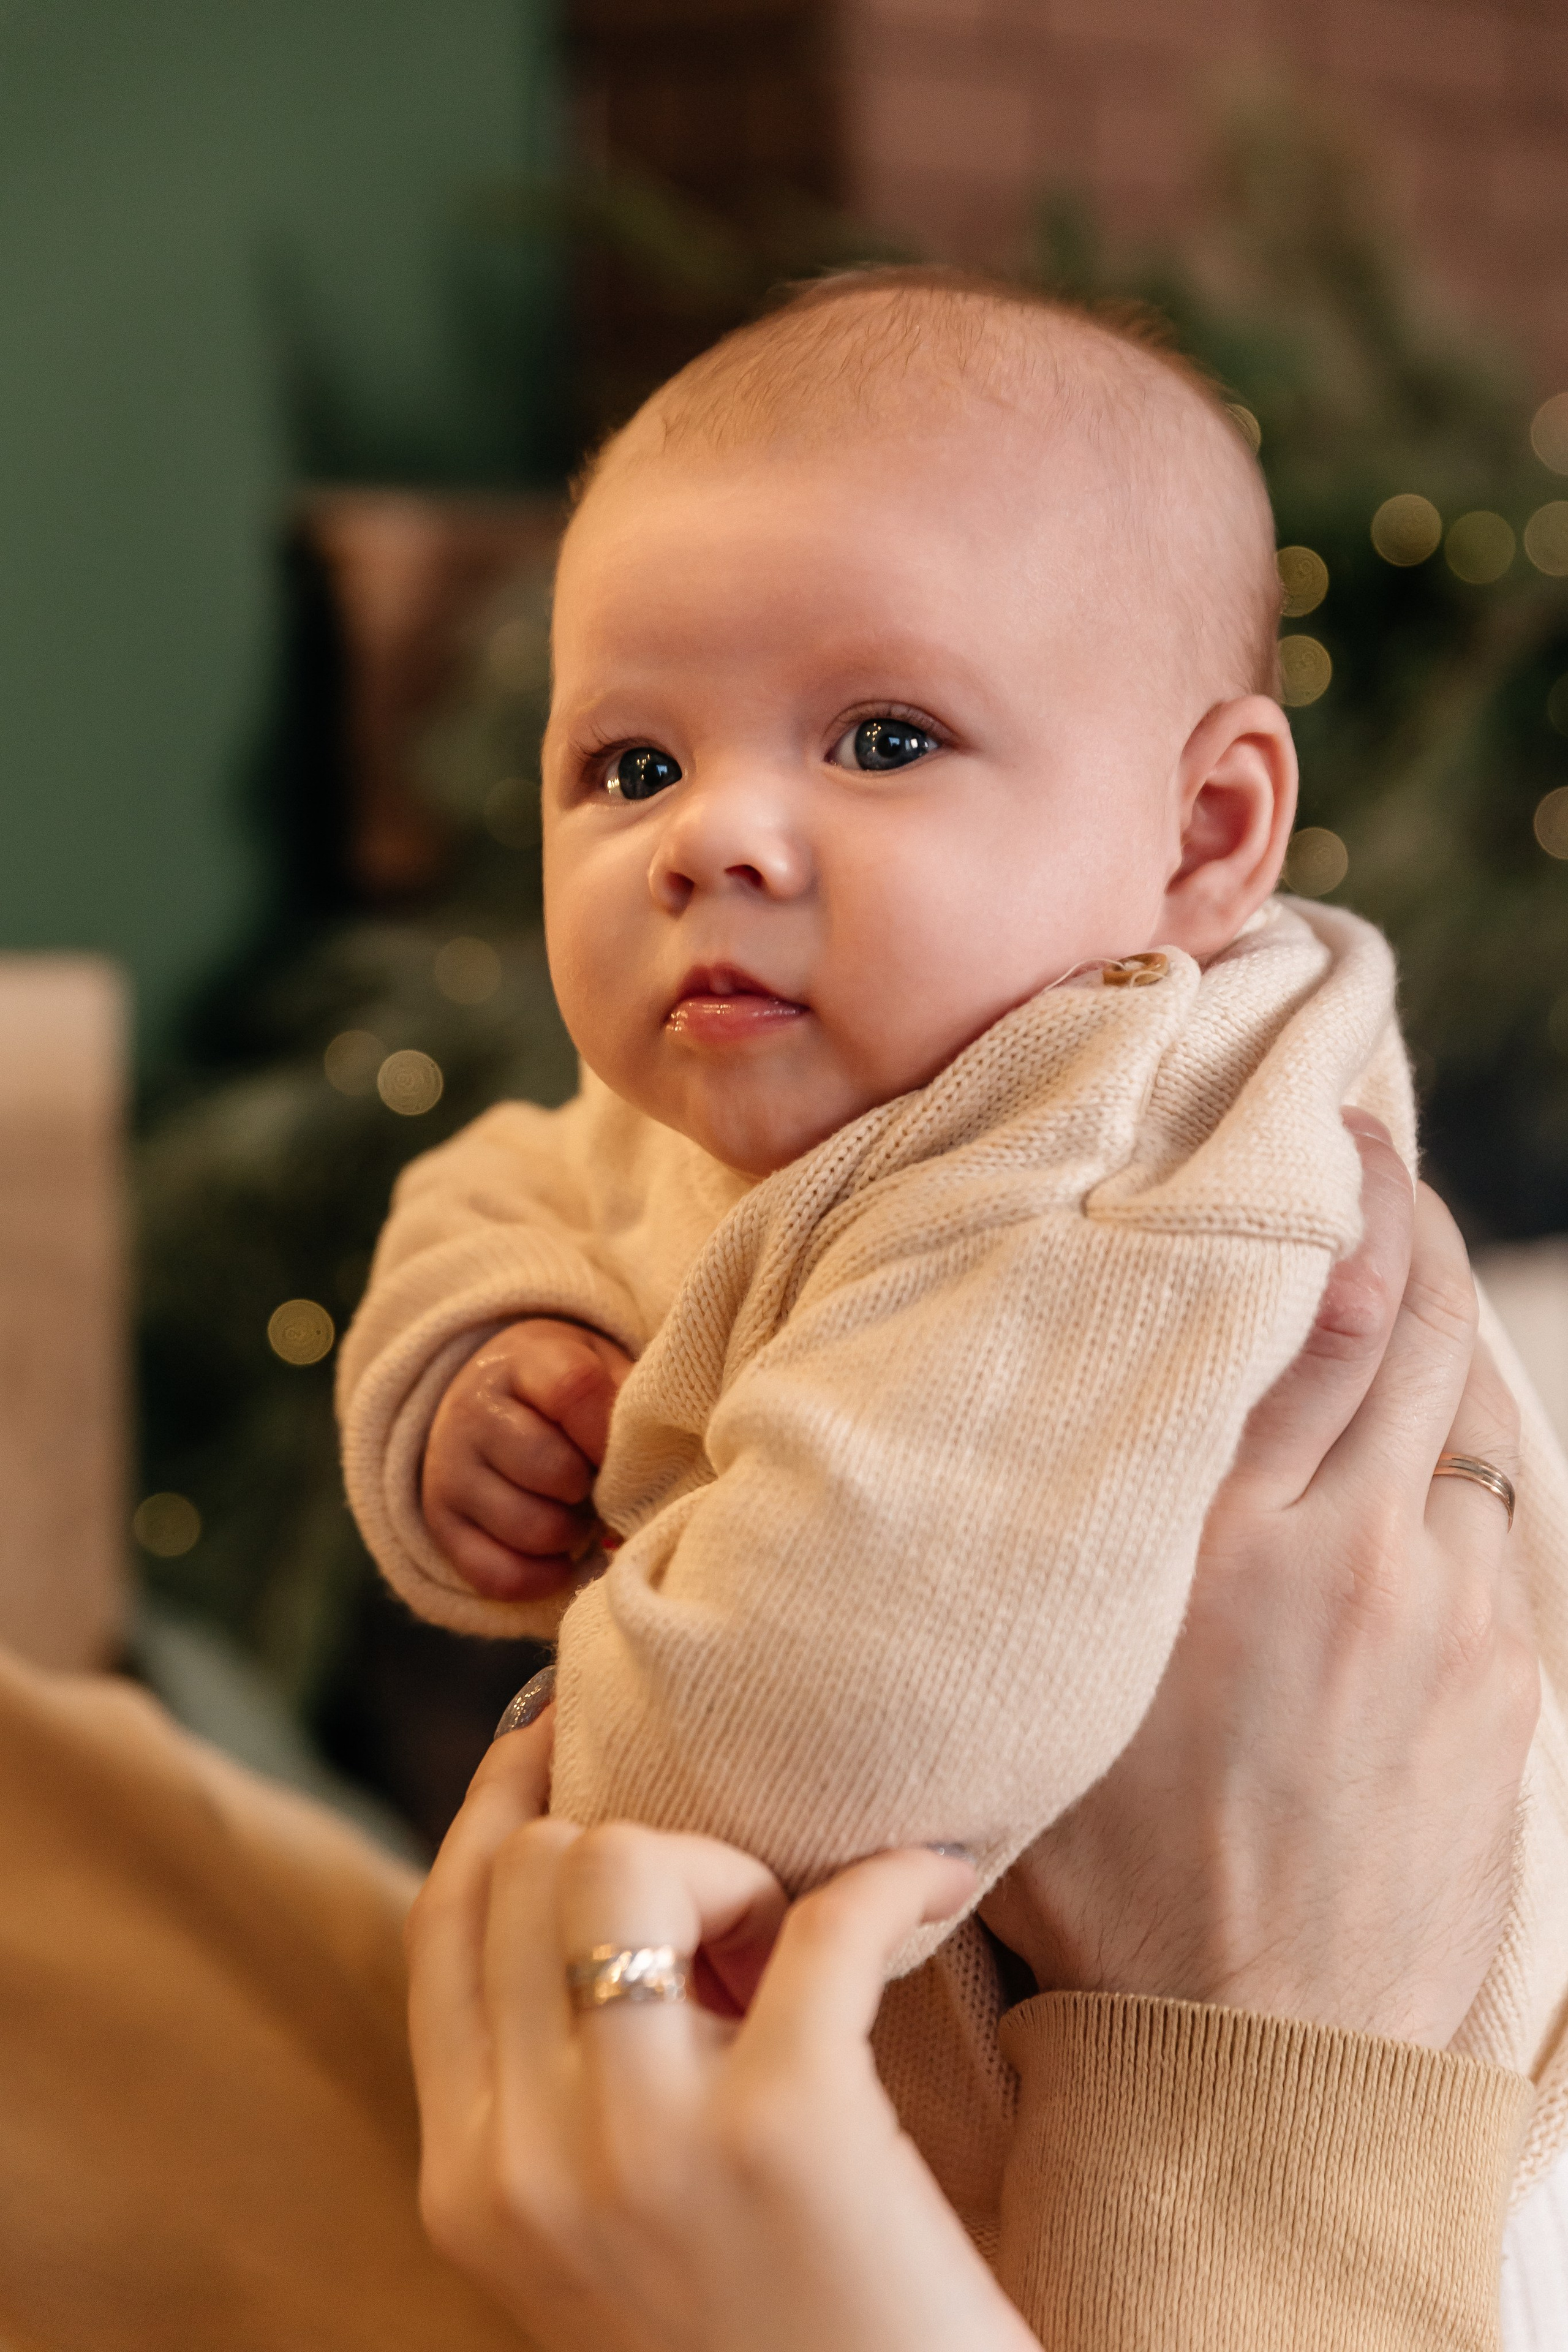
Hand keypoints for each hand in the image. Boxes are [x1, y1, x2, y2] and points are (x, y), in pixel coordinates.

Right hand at [408, 1724, 1034, 2351]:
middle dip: (645, 1851)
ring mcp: (645, 2150)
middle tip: (743, 1916)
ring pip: (624, 1861)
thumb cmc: (763, 2339)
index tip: (563, 1731)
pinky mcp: (790, 2134)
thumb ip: (555, 2085)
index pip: (441, 1917)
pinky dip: (894, 1881)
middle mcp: (524, 2167)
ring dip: (731, 1866)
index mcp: (466, 2185)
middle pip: (532, 1866)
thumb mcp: (594, 2228)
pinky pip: (824, 1919)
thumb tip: (579, 1853)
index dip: (502, 1797)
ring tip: (796, 1941)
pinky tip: (935, 1884)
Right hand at [422, 1318, 632, 1603]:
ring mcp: (451, 1471)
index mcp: (524, 1361)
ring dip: (572, 1534)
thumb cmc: (571, 1393)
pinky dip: (543, 1577)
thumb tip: (662, 1468)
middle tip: (602, 1485)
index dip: (610, 1433)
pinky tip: (560, 1555)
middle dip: (593, 1489)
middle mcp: (475, 1412)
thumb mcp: (605, 1369)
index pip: (573, 1390)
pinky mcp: (442, 1525)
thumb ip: (633, 1405)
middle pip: (552, 1469)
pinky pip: (500, 1575)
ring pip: (531, 1529)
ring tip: (580, 1514)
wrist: (489, 1399)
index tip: (629, 1453)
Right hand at [982, 1115, 1537, 2047]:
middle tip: (1372, 1151)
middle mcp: (1345, 1553)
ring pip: (1463, 1411)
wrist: (1260, 2051)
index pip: (1305, 1308)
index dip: (1331, 1192)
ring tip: (1396, 1276)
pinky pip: (1495, 1517)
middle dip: (1402, 1217)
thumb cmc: (1112, 1875)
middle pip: (1411, 1325)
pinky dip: (1458, 1454)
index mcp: (1216, 1543)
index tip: (1325, 1123)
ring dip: (1437, 1329)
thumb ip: (1067, 1538)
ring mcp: (1446, 1614)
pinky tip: (1421, 1442)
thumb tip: (1052, 1402)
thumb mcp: (1047, 1687)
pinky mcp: (1502, 1676)